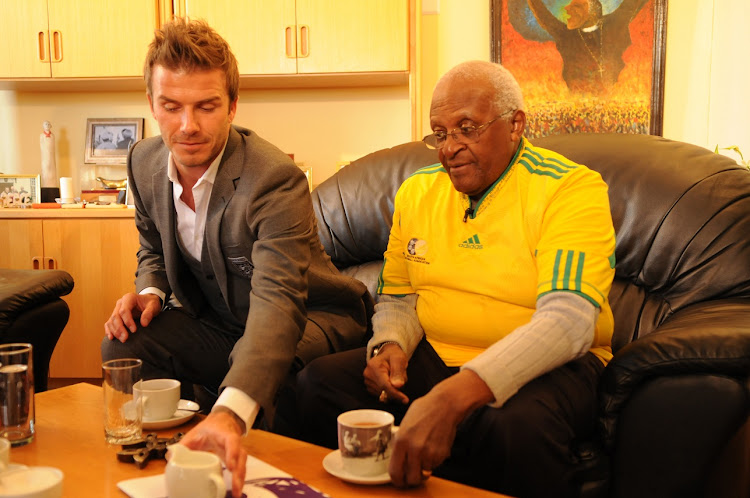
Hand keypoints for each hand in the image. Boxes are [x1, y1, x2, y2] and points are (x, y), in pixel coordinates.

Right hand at [104, 293, 160, 341]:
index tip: (134, 331)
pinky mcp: (116, 316)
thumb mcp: (153, 306)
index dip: (128, 321)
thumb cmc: (150, 303)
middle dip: (119, 328)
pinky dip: (109, 330)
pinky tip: (112, 338)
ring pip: (111, 321)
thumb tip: (144, 324)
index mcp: (129, 298)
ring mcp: (116, 309)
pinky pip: (109, 323)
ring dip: (115, 331)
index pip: (124, 310)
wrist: (148, 302)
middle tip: (125, 338)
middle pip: (116, 316)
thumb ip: (149, 313)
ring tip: (123, 340)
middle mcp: (120, 303)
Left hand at [179, 409, 247, 497]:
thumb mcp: (194, 433)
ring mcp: (237, 451)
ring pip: (243, 465)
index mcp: (224, 434)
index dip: (232, 453)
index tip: (230, 467)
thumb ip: (182, 445)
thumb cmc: (209, 428)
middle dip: (238, 473)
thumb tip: (170, 457)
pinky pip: (240, 470)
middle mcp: (234, 443)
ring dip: (240, 480)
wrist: (222, 422)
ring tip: (236, 494)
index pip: (232, 441)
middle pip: (241, 457)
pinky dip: (239, 480)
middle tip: (236, 488)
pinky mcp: (237, 459)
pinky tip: (236, 492)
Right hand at [363, 343, 408, 404]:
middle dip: (396, 389)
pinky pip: (382, 395)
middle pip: (384, 391)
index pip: (385, 385)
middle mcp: (368, 375)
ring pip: (384, 394)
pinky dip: (389, 391)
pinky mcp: (370, 387)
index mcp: (374, 366)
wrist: (388, 354)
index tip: (405, 400)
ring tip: (396, 378)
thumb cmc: (394, 355)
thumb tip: (397, 386)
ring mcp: (367, 382)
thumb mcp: (399, 359)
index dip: (395, 394)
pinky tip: (391, 382)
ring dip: (393, 390)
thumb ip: (398, 372)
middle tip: (402, 378)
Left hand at [388, 370, 493, 486]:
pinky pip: (435, 465)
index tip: (399, 480)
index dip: (397, 480)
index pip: (394, 472)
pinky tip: (433, 447)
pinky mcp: (441, 454)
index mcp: (400, 441)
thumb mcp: (404, 425)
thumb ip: (400, 442)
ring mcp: (429, 453)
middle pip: (411, 479)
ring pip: (424, 473)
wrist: (445, 404)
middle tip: (413, 474)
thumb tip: (398, 458)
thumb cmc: (424, 410)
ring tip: (425, 453)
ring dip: (424, 467)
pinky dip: (434, 461)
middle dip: (411, 479)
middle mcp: (414, 449)